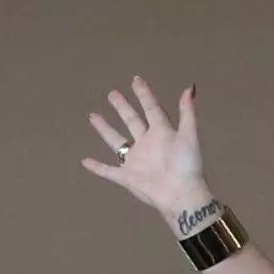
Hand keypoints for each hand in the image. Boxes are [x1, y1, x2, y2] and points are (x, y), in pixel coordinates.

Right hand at [83, 77, 214, 226]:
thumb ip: (187, 112)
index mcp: (161, 132)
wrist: (180, 193)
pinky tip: (84, 161)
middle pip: (131, 121)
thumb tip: (189, 87)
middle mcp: (146, 143)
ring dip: (105, 129)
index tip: (135, 80)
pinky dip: (96, 167)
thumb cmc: (186, 165)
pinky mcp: (126, 177)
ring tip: (93, 116)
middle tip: (112, 94)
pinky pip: (108, 171)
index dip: (144, 94)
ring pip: (116, 141)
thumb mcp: (189, 135)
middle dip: (122, 107)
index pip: (151, 108)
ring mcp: (134, 160)